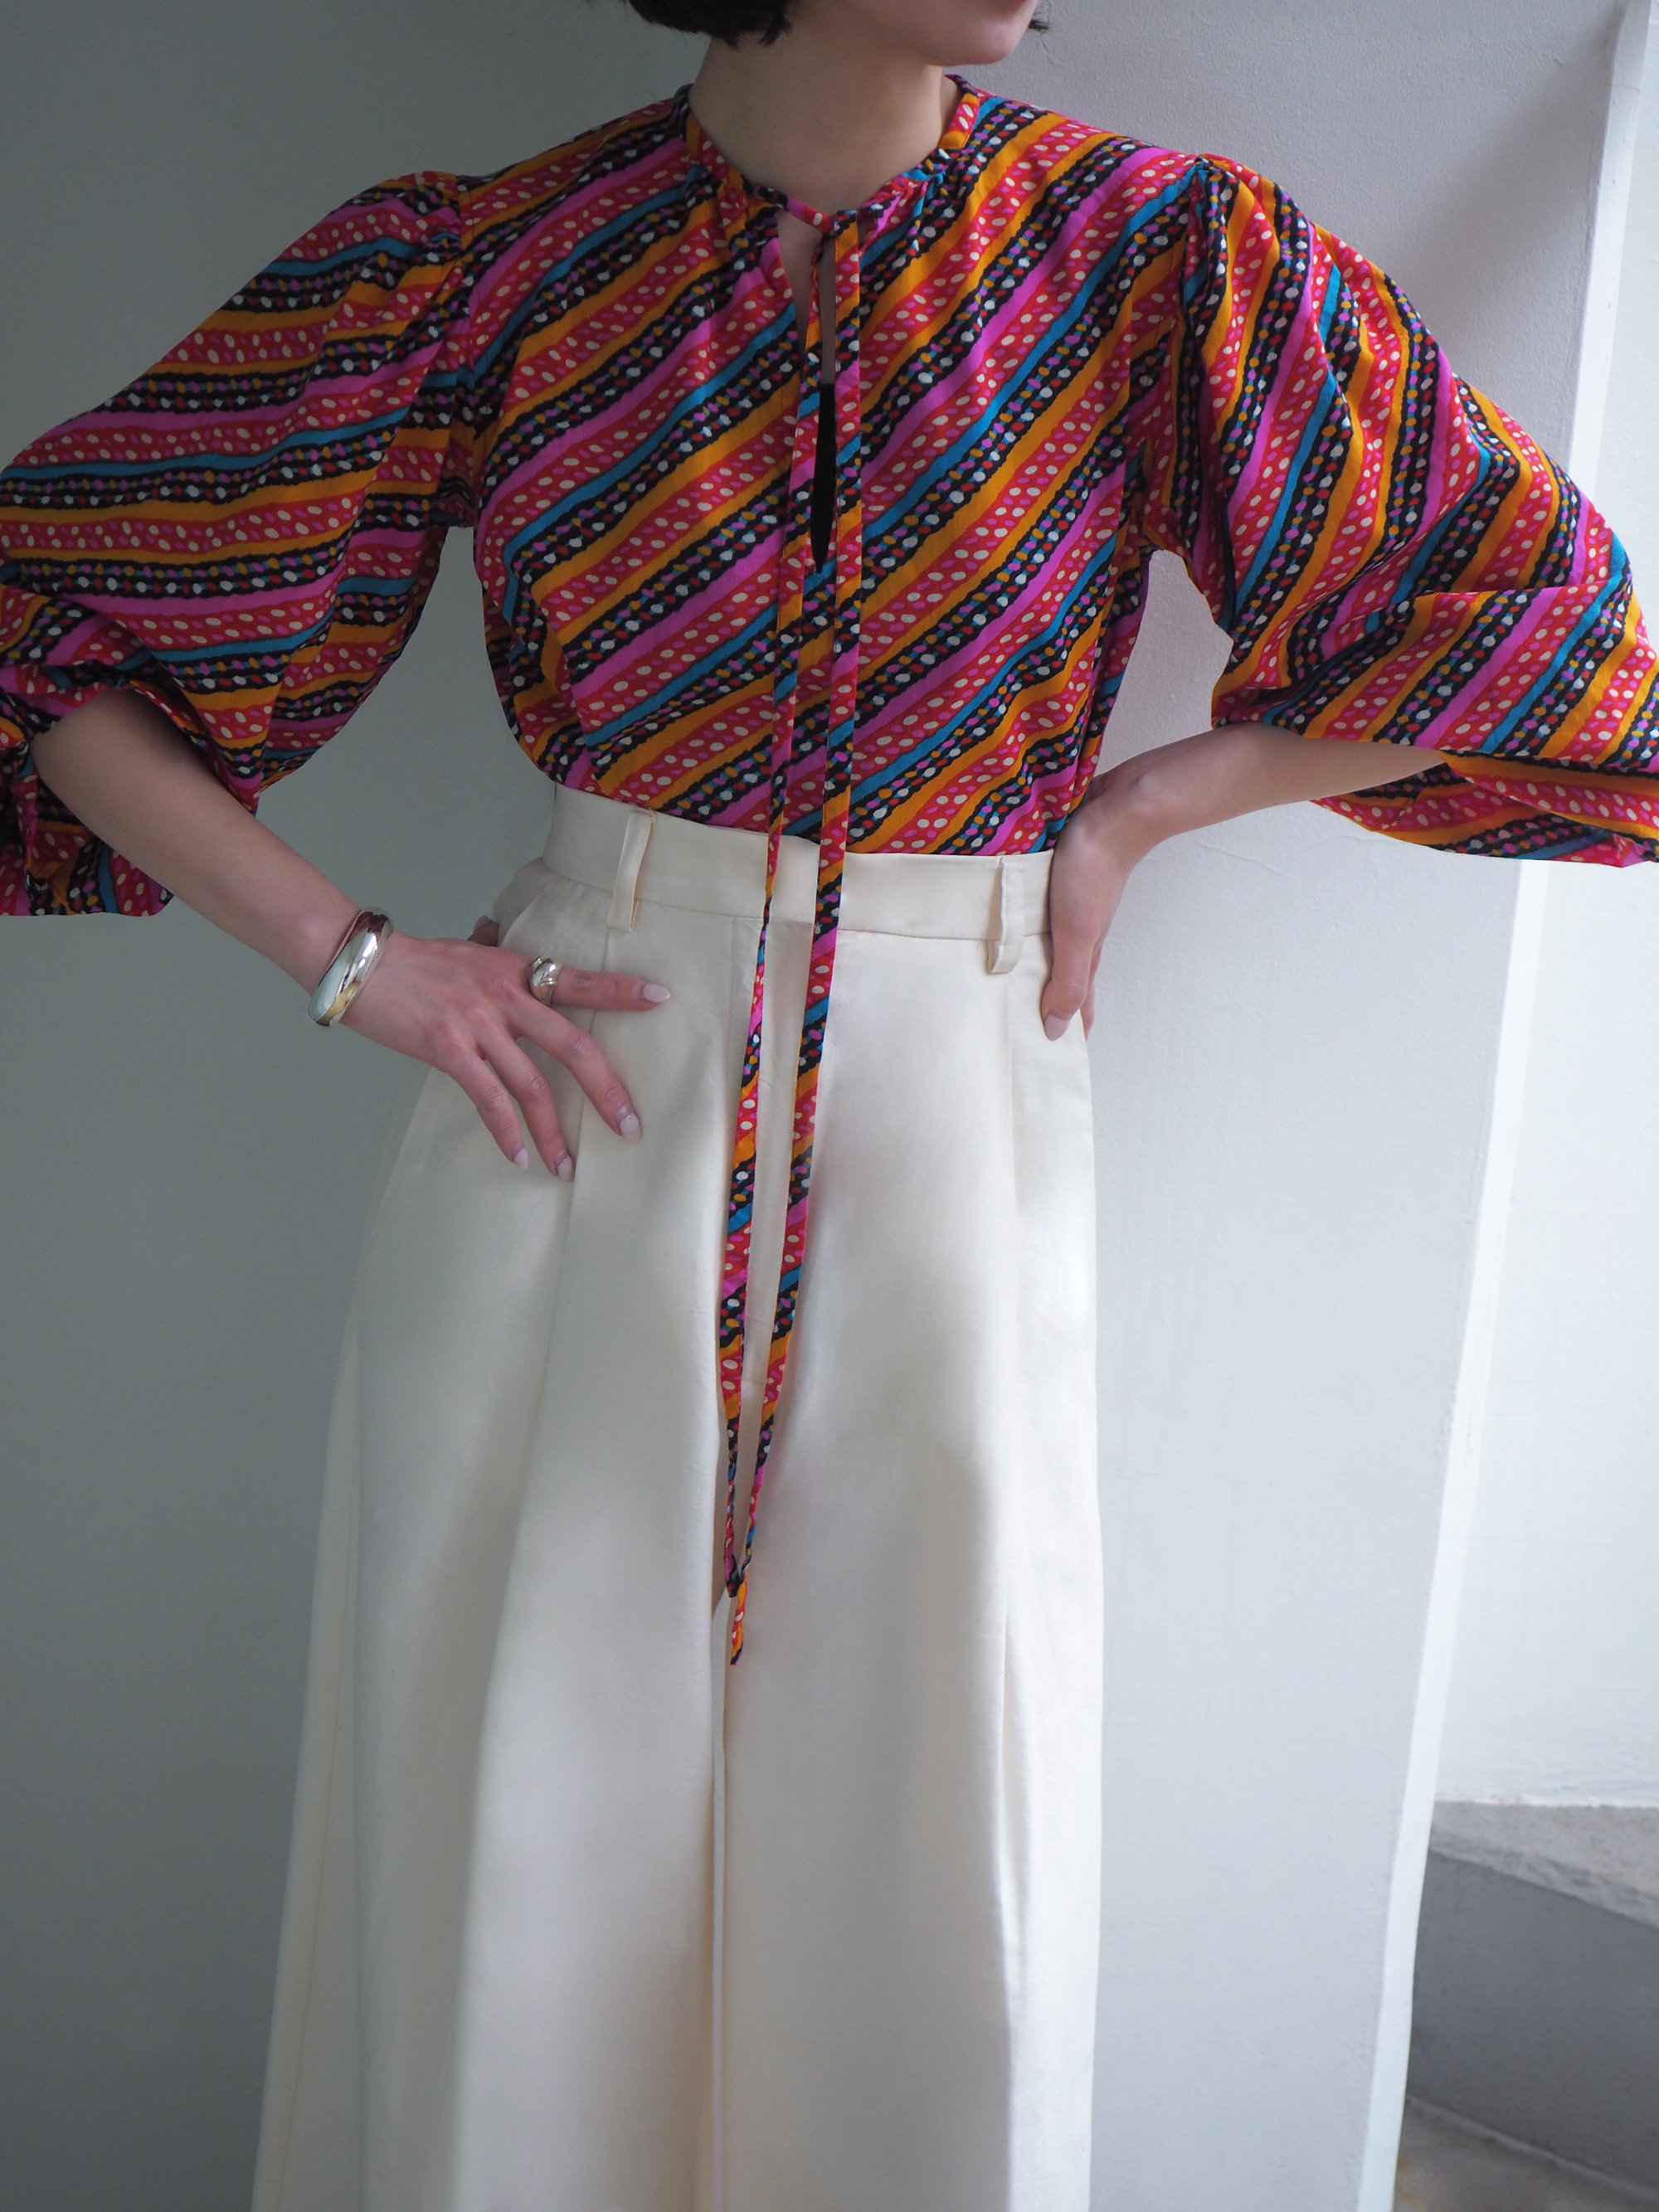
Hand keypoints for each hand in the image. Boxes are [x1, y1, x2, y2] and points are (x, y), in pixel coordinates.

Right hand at [341, 914, 669, 1175]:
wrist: (364, 963)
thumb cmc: (417, 963)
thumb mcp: (473, 956)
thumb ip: (504, 969)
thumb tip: (523, 967)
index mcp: (518, 972)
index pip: (580, 982)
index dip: (621, 992)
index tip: (660, 999)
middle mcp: (507, 997)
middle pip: (573, 1047)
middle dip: (606, 1092)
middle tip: (630, 1127)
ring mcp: (479, 1025)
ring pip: (533, 1087)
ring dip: (554, 1133)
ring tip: (568, 1167)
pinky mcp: (449, 1050)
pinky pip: (489, 1100)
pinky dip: (507, 1134)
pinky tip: (520, 1157)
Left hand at [1040, 777, 1157, 1039]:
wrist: (1114, 812)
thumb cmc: (1093, 872)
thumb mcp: (1076, 933)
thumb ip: (1068, 980)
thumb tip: (1055, 1029)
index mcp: (1087, 954)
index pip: (1079, 1004)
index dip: (1068, 1031)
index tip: (1052, 1057)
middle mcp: (1081, 935)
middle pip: (1066, 979)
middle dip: (1049, 1005)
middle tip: (1022, 1026)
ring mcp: (1073, 908)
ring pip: (1053, 949)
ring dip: (1037, 969)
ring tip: (1010, 986)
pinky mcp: (1061, 882)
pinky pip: (1043, 918)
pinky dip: (1030, 934)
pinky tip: (1015, 930)